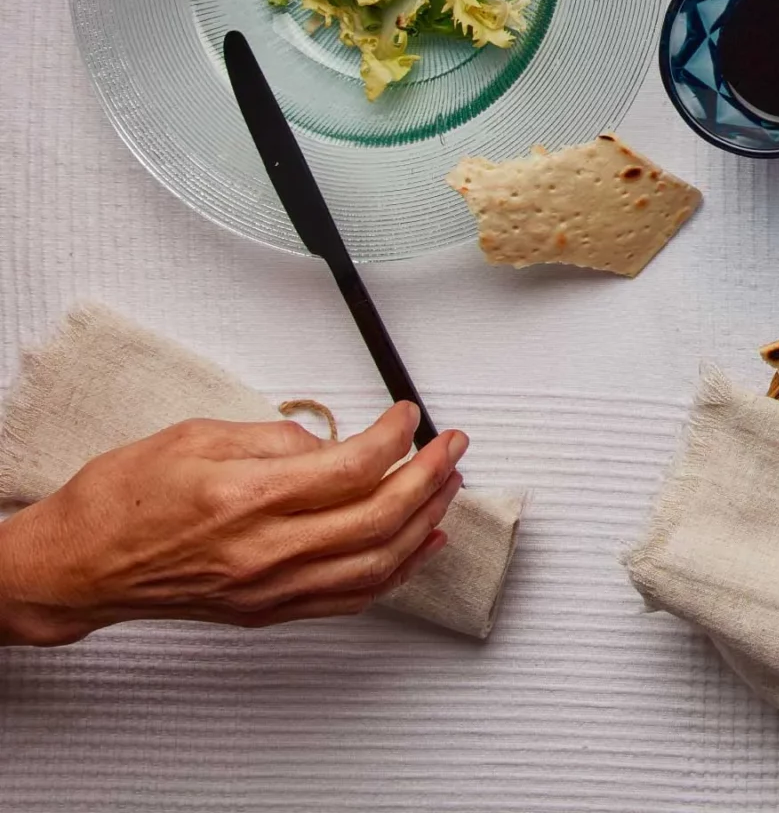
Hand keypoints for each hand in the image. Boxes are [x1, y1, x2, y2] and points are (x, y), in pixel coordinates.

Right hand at [0, 404, 464, 645]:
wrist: (78, 566)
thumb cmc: (121, 500)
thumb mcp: (196, 437)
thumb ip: (274, 438)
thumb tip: (331, 441)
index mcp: (247, 498)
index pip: (353, 466)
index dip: (396, 436)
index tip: (408, 416)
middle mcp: (265, 550)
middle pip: (380, 515)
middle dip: (431, 475)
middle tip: (452, 446)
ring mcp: (270, 588)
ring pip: (378, 562)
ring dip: (426, 521)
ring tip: (449, 486)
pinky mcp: (269, 611)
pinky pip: (353, 596)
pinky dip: (398, 569)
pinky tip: (420, 543)